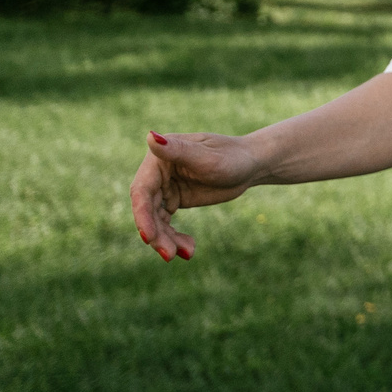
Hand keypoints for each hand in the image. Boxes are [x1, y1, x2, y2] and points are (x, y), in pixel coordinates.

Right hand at [130, 129, 261, 260]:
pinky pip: (165, 224)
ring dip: (166, 239)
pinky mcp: (173, 201)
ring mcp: (163, 188)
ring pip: (155, 220)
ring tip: (187, 252)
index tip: (148, 238)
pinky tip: (189, 249)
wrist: (250, 164)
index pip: (141, 191)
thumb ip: (178, 150)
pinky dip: (174, 238)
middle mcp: (156, 173)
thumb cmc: (232, 156)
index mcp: (159, 159)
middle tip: (170, 255)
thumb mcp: (207, 157)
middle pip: (146, 210)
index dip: (142, 216)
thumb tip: (150, 135)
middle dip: (156, 234)